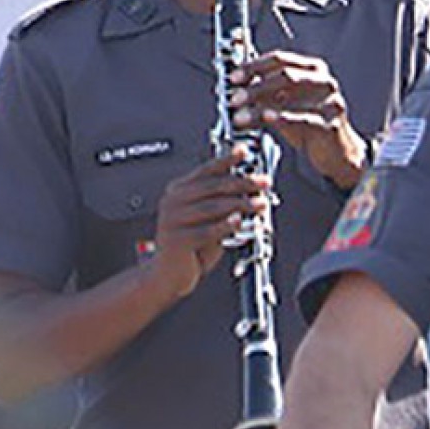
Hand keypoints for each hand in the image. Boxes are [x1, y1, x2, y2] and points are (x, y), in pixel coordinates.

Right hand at [142, 150, 269, 300]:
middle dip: (242, 183)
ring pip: (212, 207)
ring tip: (259, 204)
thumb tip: (251, 191)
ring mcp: (172, 220)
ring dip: (240, 204)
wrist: (167, 276)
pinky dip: (225, 225)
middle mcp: (173, 202)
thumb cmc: (189, 247)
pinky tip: (238, 222)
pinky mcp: (176, 240)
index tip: (244, 152)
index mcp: (178, 191)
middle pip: (212, 186)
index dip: (226, 159)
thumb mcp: (208, 219)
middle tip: (262, 183)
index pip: (205, 170)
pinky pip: (206, 230)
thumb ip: (223, 203)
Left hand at [230, 51, 364, 188]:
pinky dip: (280, 118)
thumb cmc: (310, 125)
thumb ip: (265, 94)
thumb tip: (237, 88)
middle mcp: (323, 81)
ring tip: (241, 116)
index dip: (254, 66)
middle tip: (235, 98)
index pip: (279, 59)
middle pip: (283, 75)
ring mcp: (329, 101)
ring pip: (289, 96)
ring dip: (260, 105)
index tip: (234, 77)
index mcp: (312, 69)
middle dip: (254, 87)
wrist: (336, 152)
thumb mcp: (285, 105)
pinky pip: (301, 118)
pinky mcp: (330, 122)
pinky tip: (266, 119)